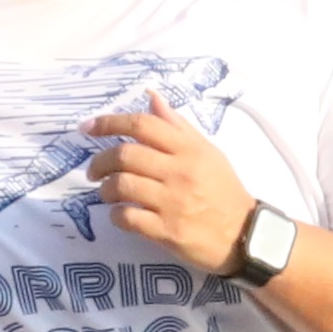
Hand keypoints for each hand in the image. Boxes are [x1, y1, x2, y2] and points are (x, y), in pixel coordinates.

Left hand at [84, 101, 253, 280]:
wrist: (244, 235)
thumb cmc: (223, 190)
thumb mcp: (207, 151)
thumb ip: (177, 125)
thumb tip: (151, 96)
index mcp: (188, 149)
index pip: (142, 125)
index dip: (109, 123)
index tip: (88, 127)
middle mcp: (179, 172)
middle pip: (125, 155)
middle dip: (99, 161)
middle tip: (94, 169)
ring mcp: (172, 202)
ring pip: (121, 185)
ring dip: (105, 188)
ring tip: (106, 192)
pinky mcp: (167, 231)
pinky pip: (128, 218)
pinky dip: (116, 215)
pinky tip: (120, 214)